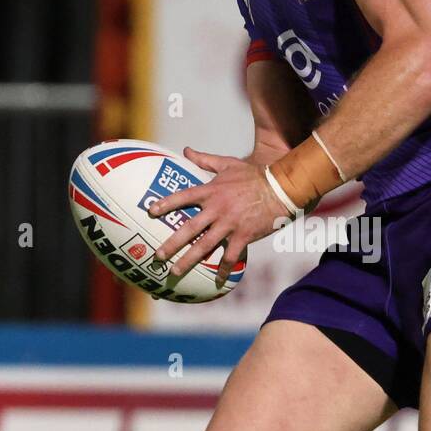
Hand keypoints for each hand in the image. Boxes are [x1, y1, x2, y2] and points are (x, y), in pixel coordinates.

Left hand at [146, 147, 289, 285]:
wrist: (280, 188)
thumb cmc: (254, 175)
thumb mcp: (228, 164)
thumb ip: (205, 160)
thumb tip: (186, 150)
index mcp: (211, 191)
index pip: (183, 197)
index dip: (166, 204)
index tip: (150, 212)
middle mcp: (216, 209)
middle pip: (189, 229)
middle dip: (171, 244)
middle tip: (157, 256)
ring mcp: (229, 224)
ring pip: (205, 246)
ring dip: (188, 260)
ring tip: (175, 271)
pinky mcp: (243, 236)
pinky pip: (231, 256)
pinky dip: (223, 269)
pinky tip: (217, 280)